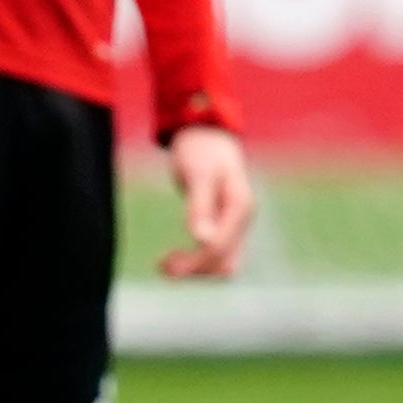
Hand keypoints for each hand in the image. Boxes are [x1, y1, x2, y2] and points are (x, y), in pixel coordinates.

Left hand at [158, 124, 255, 279]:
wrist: (207, 134)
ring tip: (164, 265)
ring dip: (196, 268)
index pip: (219, 247)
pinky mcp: (226, 225)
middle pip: (224, 262)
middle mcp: (243, 219)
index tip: (162, 265)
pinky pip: (216, 253)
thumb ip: (201, 207)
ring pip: (222, 262)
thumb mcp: (198, 176)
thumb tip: (202, 240)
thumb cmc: (201, 150)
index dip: (192, 261)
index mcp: (240, 207)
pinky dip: (197, 259)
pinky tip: (175, 257)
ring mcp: (236, 223)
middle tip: (160, 267)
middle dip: (194, 268)